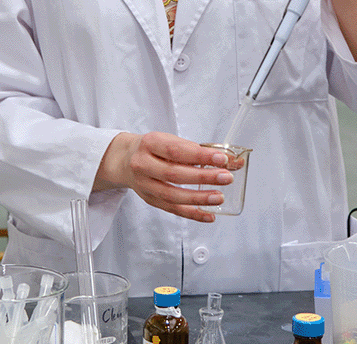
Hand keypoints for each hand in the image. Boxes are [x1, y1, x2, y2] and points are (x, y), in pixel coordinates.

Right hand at [94, 132, 234, 222]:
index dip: (200, 156)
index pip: (176, 150)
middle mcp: (143, 164)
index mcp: (150, 143)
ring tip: (218, 197)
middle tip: (226, 177)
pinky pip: (172, 210)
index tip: (221, 159)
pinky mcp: (150, 200)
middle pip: (174, 174)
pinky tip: (208, 215)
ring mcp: (144, 184)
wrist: (125, 159)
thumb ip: (197, 150)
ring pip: (172, 195)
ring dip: (198, 198)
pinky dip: (192, 214)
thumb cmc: (153, 149)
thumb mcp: (170, 141)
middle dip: (203, 177)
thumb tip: (231, 161)